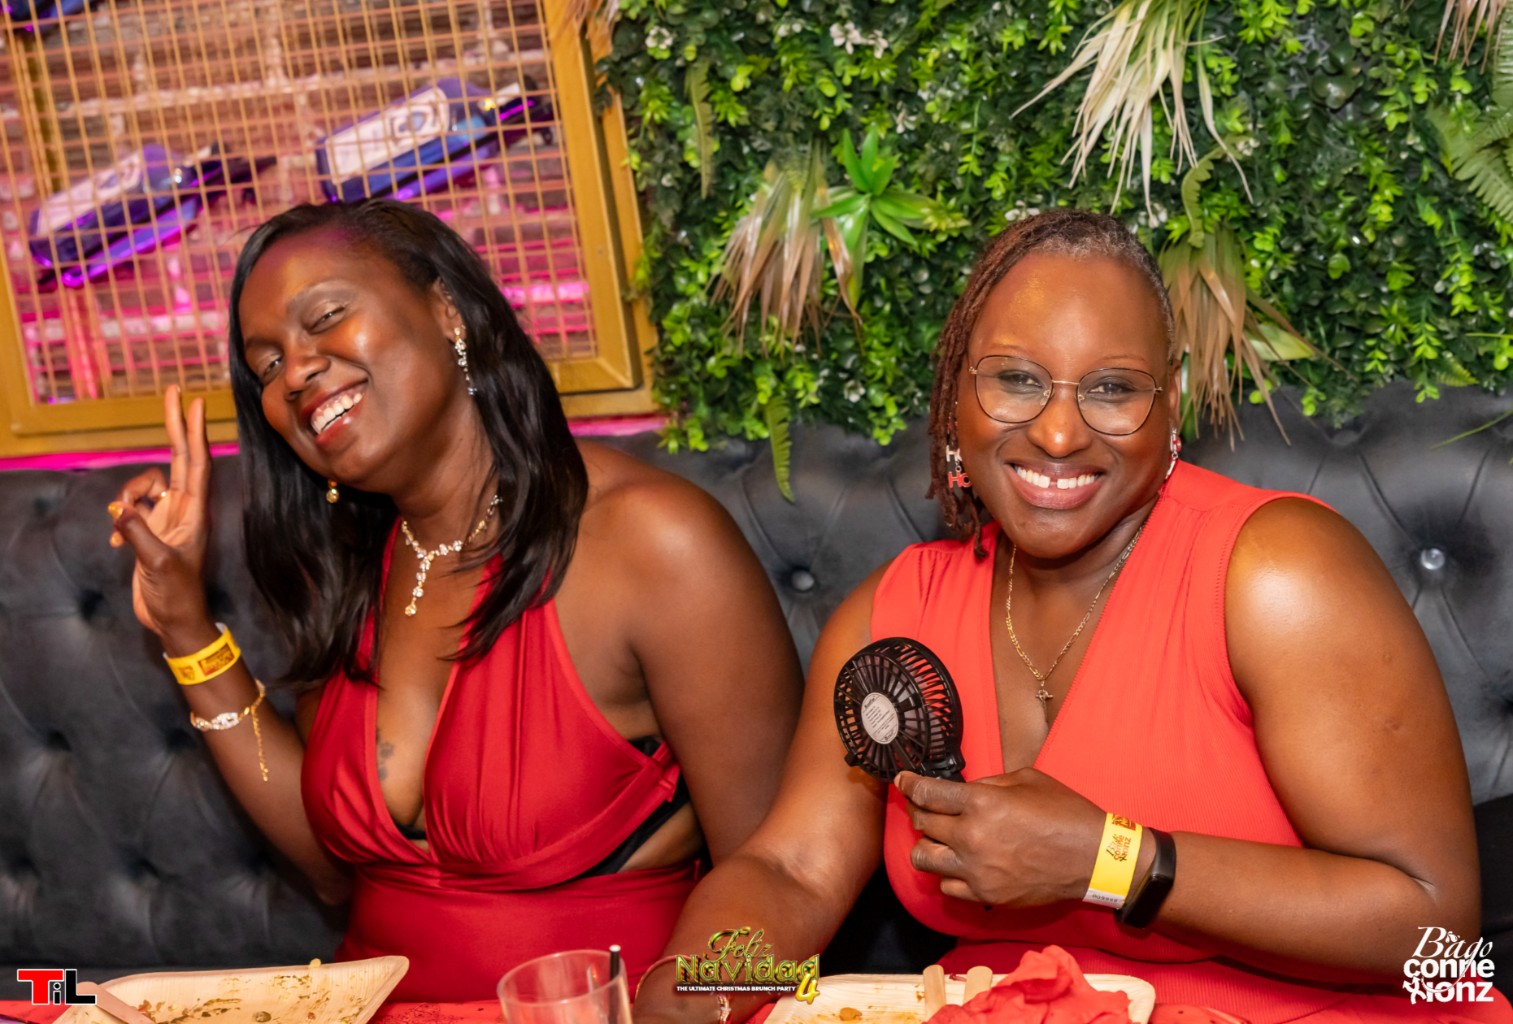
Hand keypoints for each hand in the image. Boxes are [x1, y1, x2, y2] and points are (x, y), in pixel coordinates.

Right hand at [109, 385, 212, 641]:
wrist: (173, 620)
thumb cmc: (175, 594)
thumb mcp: (158, 564)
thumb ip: (139, 534)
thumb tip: (120, 510)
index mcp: (194, 512)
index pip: (195, 462)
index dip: (194, 432)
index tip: (194, 402)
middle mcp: (184, 509)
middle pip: (176, 458)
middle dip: (173, 426)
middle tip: (172, 392)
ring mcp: (167, 518)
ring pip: (143, 487)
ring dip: (126, 498)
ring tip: (120, 527)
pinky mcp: (151, 531)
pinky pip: (129, 511)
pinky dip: (119, 522)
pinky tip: (116, 544)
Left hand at [896, 768, 1105, 906]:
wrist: (1093, 857)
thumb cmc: (1064, 811)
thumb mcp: (1026, 779)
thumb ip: (988, 784)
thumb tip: (962, 789)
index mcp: (981, 803)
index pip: (928, 793)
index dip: (909, 784)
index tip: (902, 780)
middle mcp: (971, 836)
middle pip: (921, 823)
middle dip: (916, 810)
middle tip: (922, 805)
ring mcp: (976, 870)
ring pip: (924, 858)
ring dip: (927, 844)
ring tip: (938, 837)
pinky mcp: (985, 894)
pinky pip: (946, 885)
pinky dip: (948, 873)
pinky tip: (959, 863)